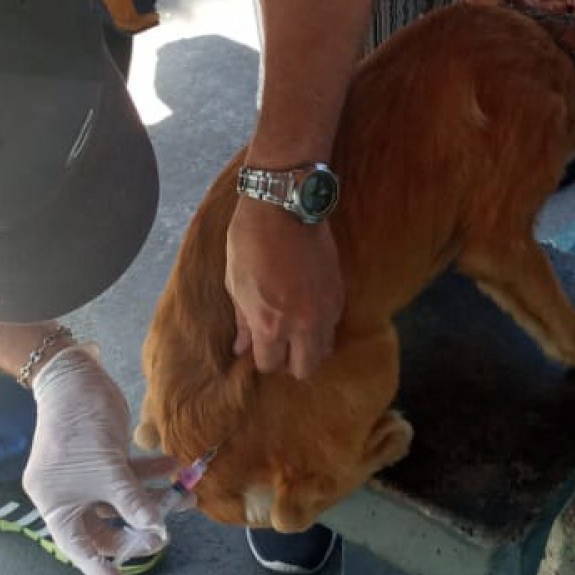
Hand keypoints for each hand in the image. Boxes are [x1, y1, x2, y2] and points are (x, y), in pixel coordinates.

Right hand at [24, 346, 190, 574]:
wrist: (75, 378)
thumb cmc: (80, 428)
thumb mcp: (109, 471)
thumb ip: (132, 502)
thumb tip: (157, 531)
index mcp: (57, 505)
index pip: (77, 546)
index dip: (97, 566)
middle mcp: (69, 496)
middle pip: (104, 526)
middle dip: (137, 528)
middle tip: (165, 533)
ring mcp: (86, 477)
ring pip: (122, 500)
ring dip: (152, 498)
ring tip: (185, 496)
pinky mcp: (102, 459)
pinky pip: (127, 477)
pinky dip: (148, 474)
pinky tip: (174, 466)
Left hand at [225, 194, 343, 378]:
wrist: (284, 206)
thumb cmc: (250, 242)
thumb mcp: (236, 284)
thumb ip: (243, 321)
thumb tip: (241, 348)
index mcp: (270, 324)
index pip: (270, 364)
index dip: (262, 358)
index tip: (258, 346)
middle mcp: (302, 324)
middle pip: (305, 368)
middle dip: (290, 362)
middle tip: (280, 345)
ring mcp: (325, 308)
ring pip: (325, 349)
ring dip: (310, 346)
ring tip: (296, 330)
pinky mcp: (339, 291)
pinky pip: (334, 324)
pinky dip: (322, 325)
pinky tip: (308, 310)